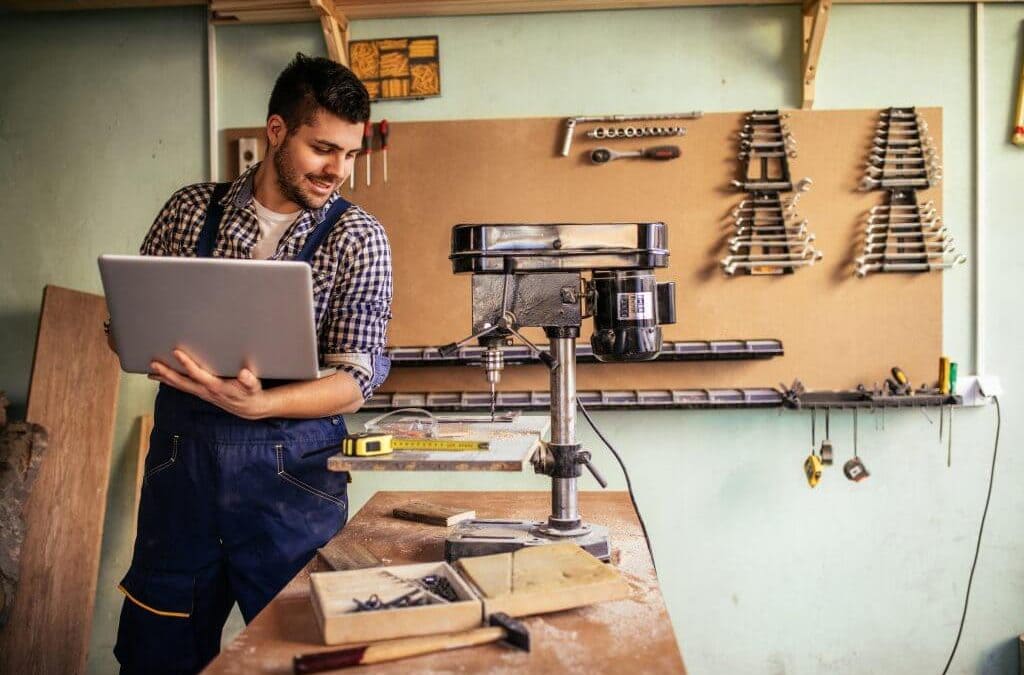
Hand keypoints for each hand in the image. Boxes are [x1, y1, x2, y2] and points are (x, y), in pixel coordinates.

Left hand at [149, 349, 270, 419]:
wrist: (250, 408)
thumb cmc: (250, 393)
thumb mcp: (254, 387)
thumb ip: (249, 380)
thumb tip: (245, 373)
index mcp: (217, 386)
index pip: (198, 374)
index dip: (187, 364)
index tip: (176, 352)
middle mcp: (206, 391)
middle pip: (183, 382)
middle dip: (167, 373)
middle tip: (154, 364)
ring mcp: (202, 393)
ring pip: (180, 386)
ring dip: (165, 379)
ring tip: (151, 372)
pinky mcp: (202, 393)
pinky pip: (183, 387)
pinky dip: (171, 383)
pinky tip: (163, 377)